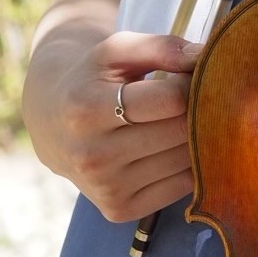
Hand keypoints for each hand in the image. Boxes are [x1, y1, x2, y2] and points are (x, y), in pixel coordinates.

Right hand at [22, 14, 197, 224]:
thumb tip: (205, 57)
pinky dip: (188, 164)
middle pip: (182, 132)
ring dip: (196, 136)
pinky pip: (182, 186)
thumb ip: (162, 46)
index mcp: (87, 109)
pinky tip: (170, 147)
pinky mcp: (119, 210)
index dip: (191, 82)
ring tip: (178, 119)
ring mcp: (105, 188)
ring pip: (186, 160)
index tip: (189, 74)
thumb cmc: (93, 79)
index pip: (171, 100)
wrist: (52, 123)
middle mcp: (92, 155)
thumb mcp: (117, 50)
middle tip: (194, 96)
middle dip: (198, 109)